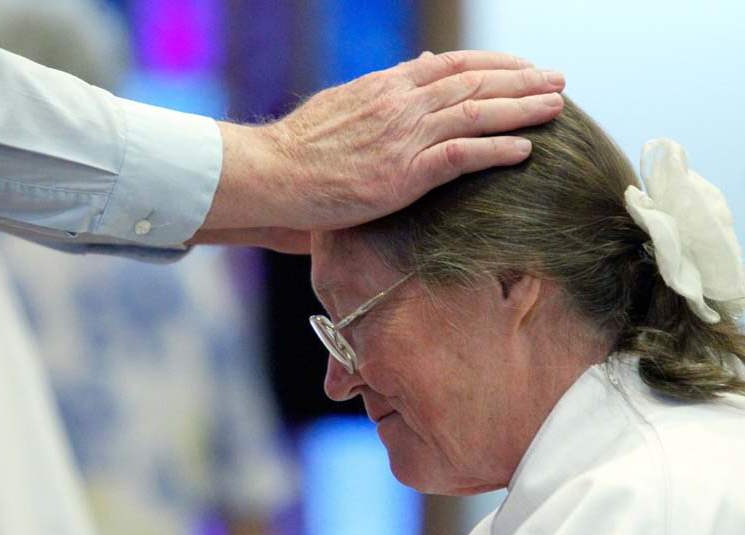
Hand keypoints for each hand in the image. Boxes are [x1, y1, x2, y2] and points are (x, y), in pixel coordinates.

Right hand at [193, 50, 564, 248]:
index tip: (522, 67)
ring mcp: (405, 137)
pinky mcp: (404, 173)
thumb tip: (412, 71)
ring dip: (521, 109)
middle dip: (522, 79)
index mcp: (388, 86)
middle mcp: (402, 103)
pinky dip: (496, 149)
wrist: (274, 172)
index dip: (494, 63)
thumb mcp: (343, 104)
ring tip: (556, 108)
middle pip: (475, 82)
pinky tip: (524, 150)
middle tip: (557, 81)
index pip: (452, 64)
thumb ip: (383, 91)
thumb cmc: (301, 147)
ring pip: (477, 113)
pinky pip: (462, 156)